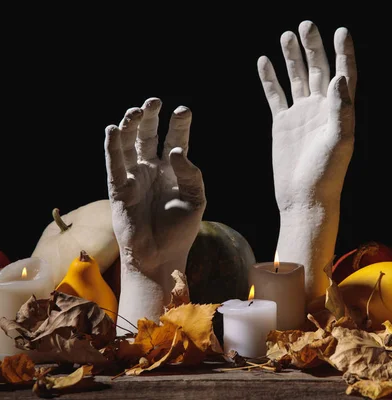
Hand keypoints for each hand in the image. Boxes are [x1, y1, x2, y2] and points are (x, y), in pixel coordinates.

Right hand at [104, 98, 205, 329]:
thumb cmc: (181, 230)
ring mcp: (134, 177)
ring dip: (130, 126)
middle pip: (148, 136)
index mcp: (173, 171)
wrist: (161, 256)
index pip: (175, 141)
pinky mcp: (119, 188)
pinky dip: (112, 147)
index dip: (178, 125)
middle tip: (154, 101)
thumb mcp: (195, 199)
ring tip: (136, 111)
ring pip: (128, 145)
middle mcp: (152, 170)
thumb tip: (176, 151)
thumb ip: (192, 175)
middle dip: (150, 117)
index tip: (183, 110)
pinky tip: (114, 129)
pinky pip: (114, 164)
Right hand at [258, 20, 355, 209]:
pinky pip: (275, 95)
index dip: (344, 53)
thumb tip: (339, 77)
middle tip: (306, 24)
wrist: (303, 197)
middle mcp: (320, 109)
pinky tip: (265, 61)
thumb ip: (341, 109)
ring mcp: (300, 115)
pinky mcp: (282, 124)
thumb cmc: (326, 174)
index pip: (344, 74)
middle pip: (318, 70)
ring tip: (286, 35)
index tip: (341, 31)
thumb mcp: (339, 141)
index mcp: (338, 111)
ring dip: (292, 57)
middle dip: (313, 47)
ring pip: (296, 78)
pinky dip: (269, 79)